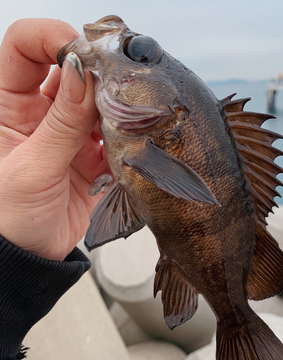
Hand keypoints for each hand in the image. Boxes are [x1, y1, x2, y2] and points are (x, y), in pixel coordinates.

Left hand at [0, 19, 109, 260]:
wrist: (28, 259)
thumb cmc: (8, 218)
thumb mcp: (33, 168)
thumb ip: (63, 123)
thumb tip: (83, 70)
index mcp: (5, 106)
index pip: (24, 47)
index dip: (52, 38)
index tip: (83, 52)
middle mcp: (36, 114)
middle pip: (68, 71)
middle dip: (95, 74)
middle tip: (119, 84)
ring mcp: (64, 136)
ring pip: (95, 105)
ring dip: (113, 111)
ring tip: (127, 121)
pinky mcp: (87, 159)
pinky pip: (110, 138)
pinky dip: (123, 141)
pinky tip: (130, 146)